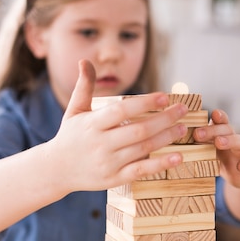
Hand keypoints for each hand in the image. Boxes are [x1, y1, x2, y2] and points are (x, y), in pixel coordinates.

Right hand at [48, 60, 187, 191]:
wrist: (56, 170)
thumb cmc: (69, 136)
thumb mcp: (74, 110)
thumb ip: (85, 86)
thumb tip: (85, 61)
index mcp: (92, 124)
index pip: (121, 111)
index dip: (144, 103)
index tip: (164, 96)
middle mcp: (101, 143)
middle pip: (137, 131)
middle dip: (163, 119)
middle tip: (183, 109)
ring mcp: (108, 162)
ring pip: (142, 150)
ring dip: (165, 138)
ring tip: (182, 128)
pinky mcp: (114, 179)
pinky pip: (141, 171)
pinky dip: (160, 165)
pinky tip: (178, 157)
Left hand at [193, 109, 239, 188]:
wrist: (239, 174)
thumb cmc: (218, 158)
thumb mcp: (207, 149)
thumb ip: (197, 141)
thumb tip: (173, 134)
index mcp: (221, 133)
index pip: (221, 121)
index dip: (218, 116)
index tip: (212, 113)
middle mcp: (233, 139)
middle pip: (228, 129)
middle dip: (214, 130)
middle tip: (198, 134)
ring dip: (230, 140)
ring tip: (219, 142)